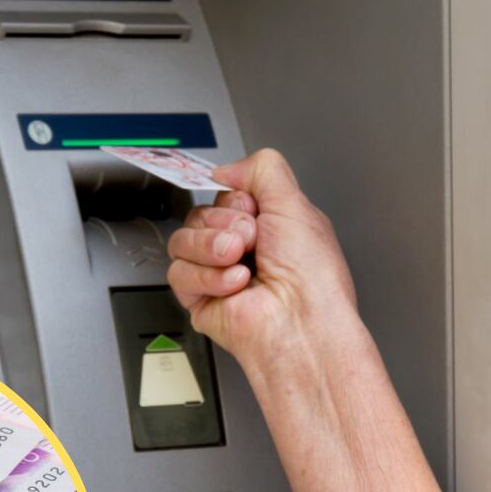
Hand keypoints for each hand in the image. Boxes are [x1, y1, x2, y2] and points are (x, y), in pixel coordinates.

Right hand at [166, 149, 358, 369]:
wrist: (300, 322)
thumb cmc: (312, 276)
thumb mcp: (294, 202)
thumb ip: (262, 169)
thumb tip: (227, 169)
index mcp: (269, 226)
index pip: (228, 192)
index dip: (237, 197)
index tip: (254, 209)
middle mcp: (244, 248)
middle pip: (201, 211)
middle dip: (226, 222)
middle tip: (252, 241)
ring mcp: (219, 273)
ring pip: (183, 238)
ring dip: (213, 246)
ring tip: (241, 260)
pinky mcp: (200, 298)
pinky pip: (178, 271)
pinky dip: (208, 276)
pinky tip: (235, 285)